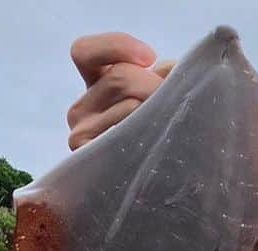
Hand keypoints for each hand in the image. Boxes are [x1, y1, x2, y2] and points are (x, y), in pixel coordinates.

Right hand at [66, 32, 174, 149]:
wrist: (159, 196)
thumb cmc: (162, 142)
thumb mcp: (159, 100)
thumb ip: (162, 77)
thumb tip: (174, 68)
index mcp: (94, 88)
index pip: (85, 52)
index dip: (117, 46)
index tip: (150, 57)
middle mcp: (80, 111)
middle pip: (121, 76)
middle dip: (157, 86)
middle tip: (177, 105)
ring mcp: (80, 134)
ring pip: (127, 101)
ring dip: (158, 109)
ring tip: (171, 130)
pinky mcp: (87, 156)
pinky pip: (123, 129)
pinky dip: (146, 130)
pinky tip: (155, 143)